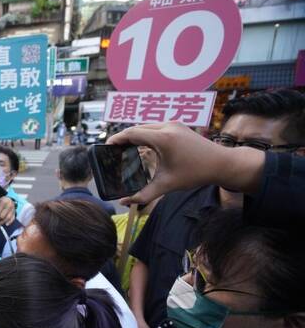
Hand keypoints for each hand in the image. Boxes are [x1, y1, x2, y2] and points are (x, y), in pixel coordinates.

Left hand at [0, 196, 15, 225]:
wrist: (9, 199)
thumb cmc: (0, 202)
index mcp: (4, 201)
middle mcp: (9, 205)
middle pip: (3, 215)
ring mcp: (13, 209)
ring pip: (8, 218)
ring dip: (2, 222)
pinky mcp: (14, 213)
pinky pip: (13, 218)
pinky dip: (9, 222)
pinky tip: (6, 224)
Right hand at [107, 122, 264, 204]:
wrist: (221, 163)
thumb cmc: (196, 173)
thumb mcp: (167, 185)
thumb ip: (144, 194)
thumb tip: (124, 202)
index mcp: (163, 138)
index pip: (132, 134)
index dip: (116, 139)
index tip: (106, 146)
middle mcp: (167, 127)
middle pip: (137, 128)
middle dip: (123, 138)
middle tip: (112, 149)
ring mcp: (174, 124)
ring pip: (146, 126)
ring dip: (134, 135)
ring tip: (124, 147)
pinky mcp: (178, 126)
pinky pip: (155, 127)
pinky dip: (145, 134)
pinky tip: (141, 145)